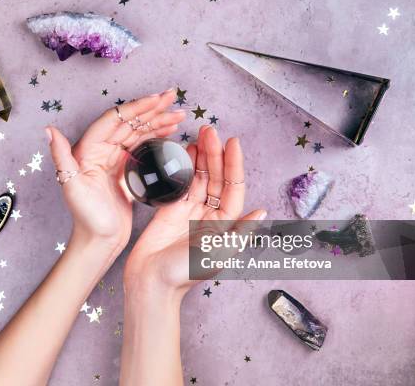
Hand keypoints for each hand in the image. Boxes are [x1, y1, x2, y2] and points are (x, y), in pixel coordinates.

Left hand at [46, 89, 184, 253]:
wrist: (99, 242)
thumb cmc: (86, 219)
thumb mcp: (72, 187)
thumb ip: (61, 157)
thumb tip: (49, 130)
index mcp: (88, 150)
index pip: (114, 120)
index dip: (135, 107)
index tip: (156, 99)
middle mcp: (101, 151)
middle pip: (129, 122)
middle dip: (151, 109)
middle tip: (172, 98)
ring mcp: (114, 160)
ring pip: (138, 133)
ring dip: (158, 121)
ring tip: (178, 114)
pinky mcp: (126, 171)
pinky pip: (142, 147)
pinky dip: (156, 138)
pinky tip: (170, 132)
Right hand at [124, 125, 265, 294]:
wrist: (152, 282)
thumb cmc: (185, 273)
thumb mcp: (219, 253)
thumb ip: (240, 232)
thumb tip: (262, 212)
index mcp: (225, 225)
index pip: (233, 188)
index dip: (234, 165)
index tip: (232, 143)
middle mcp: (209, 215)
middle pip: (216, 178)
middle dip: (215, 154)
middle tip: (211, 131)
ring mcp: (189, 211)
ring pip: (198, 178)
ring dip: (201, 157)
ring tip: (201, 135)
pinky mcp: (170, 210)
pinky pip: (180, 184)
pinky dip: (183, 167)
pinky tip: (185, 152)